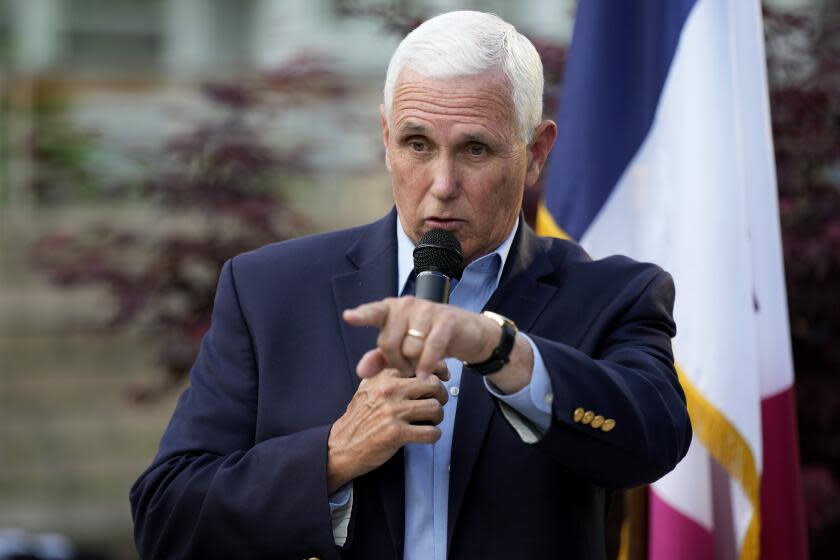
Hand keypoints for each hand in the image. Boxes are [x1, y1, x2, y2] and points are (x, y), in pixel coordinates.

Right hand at [326, 368, 448, 492]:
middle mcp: (389, 390)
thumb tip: (416, 363)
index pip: (420, 363)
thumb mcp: (367, 387)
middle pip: (433, 384)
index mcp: (383, 376)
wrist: (341, 446)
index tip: (442, 377)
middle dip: (441, 395)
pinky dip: (434, 435)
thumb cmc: (358, 418)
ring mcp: (393, 412)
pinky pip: (431, 432)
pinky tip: (426, 435)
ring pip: (435, 408)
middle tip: (437, 402)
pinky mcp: (397, 433)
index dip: (437, 370)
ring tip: (431, 421)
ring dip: (438, 417)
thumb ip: (387, 373)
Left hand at [342, 296, 498, 377]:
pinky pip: (430, 348)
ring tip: (423, 363)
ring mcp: (427, 310)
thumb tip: (361, 371)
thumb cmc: (428, 340)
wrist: (466, 334)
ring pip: (409, 348)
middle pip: (389, 342)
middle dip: (397, 361)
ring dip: (415, 363)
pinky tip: (427, 374)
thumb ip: (380, 359)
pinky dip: (428, 364)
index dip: (361, 316)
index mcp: (391, 309)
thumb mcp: (402, 351)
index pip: (373, 312)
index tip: (348, 316)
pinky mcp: (446, 319)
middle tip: (409, 365)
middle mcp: (407, 305)